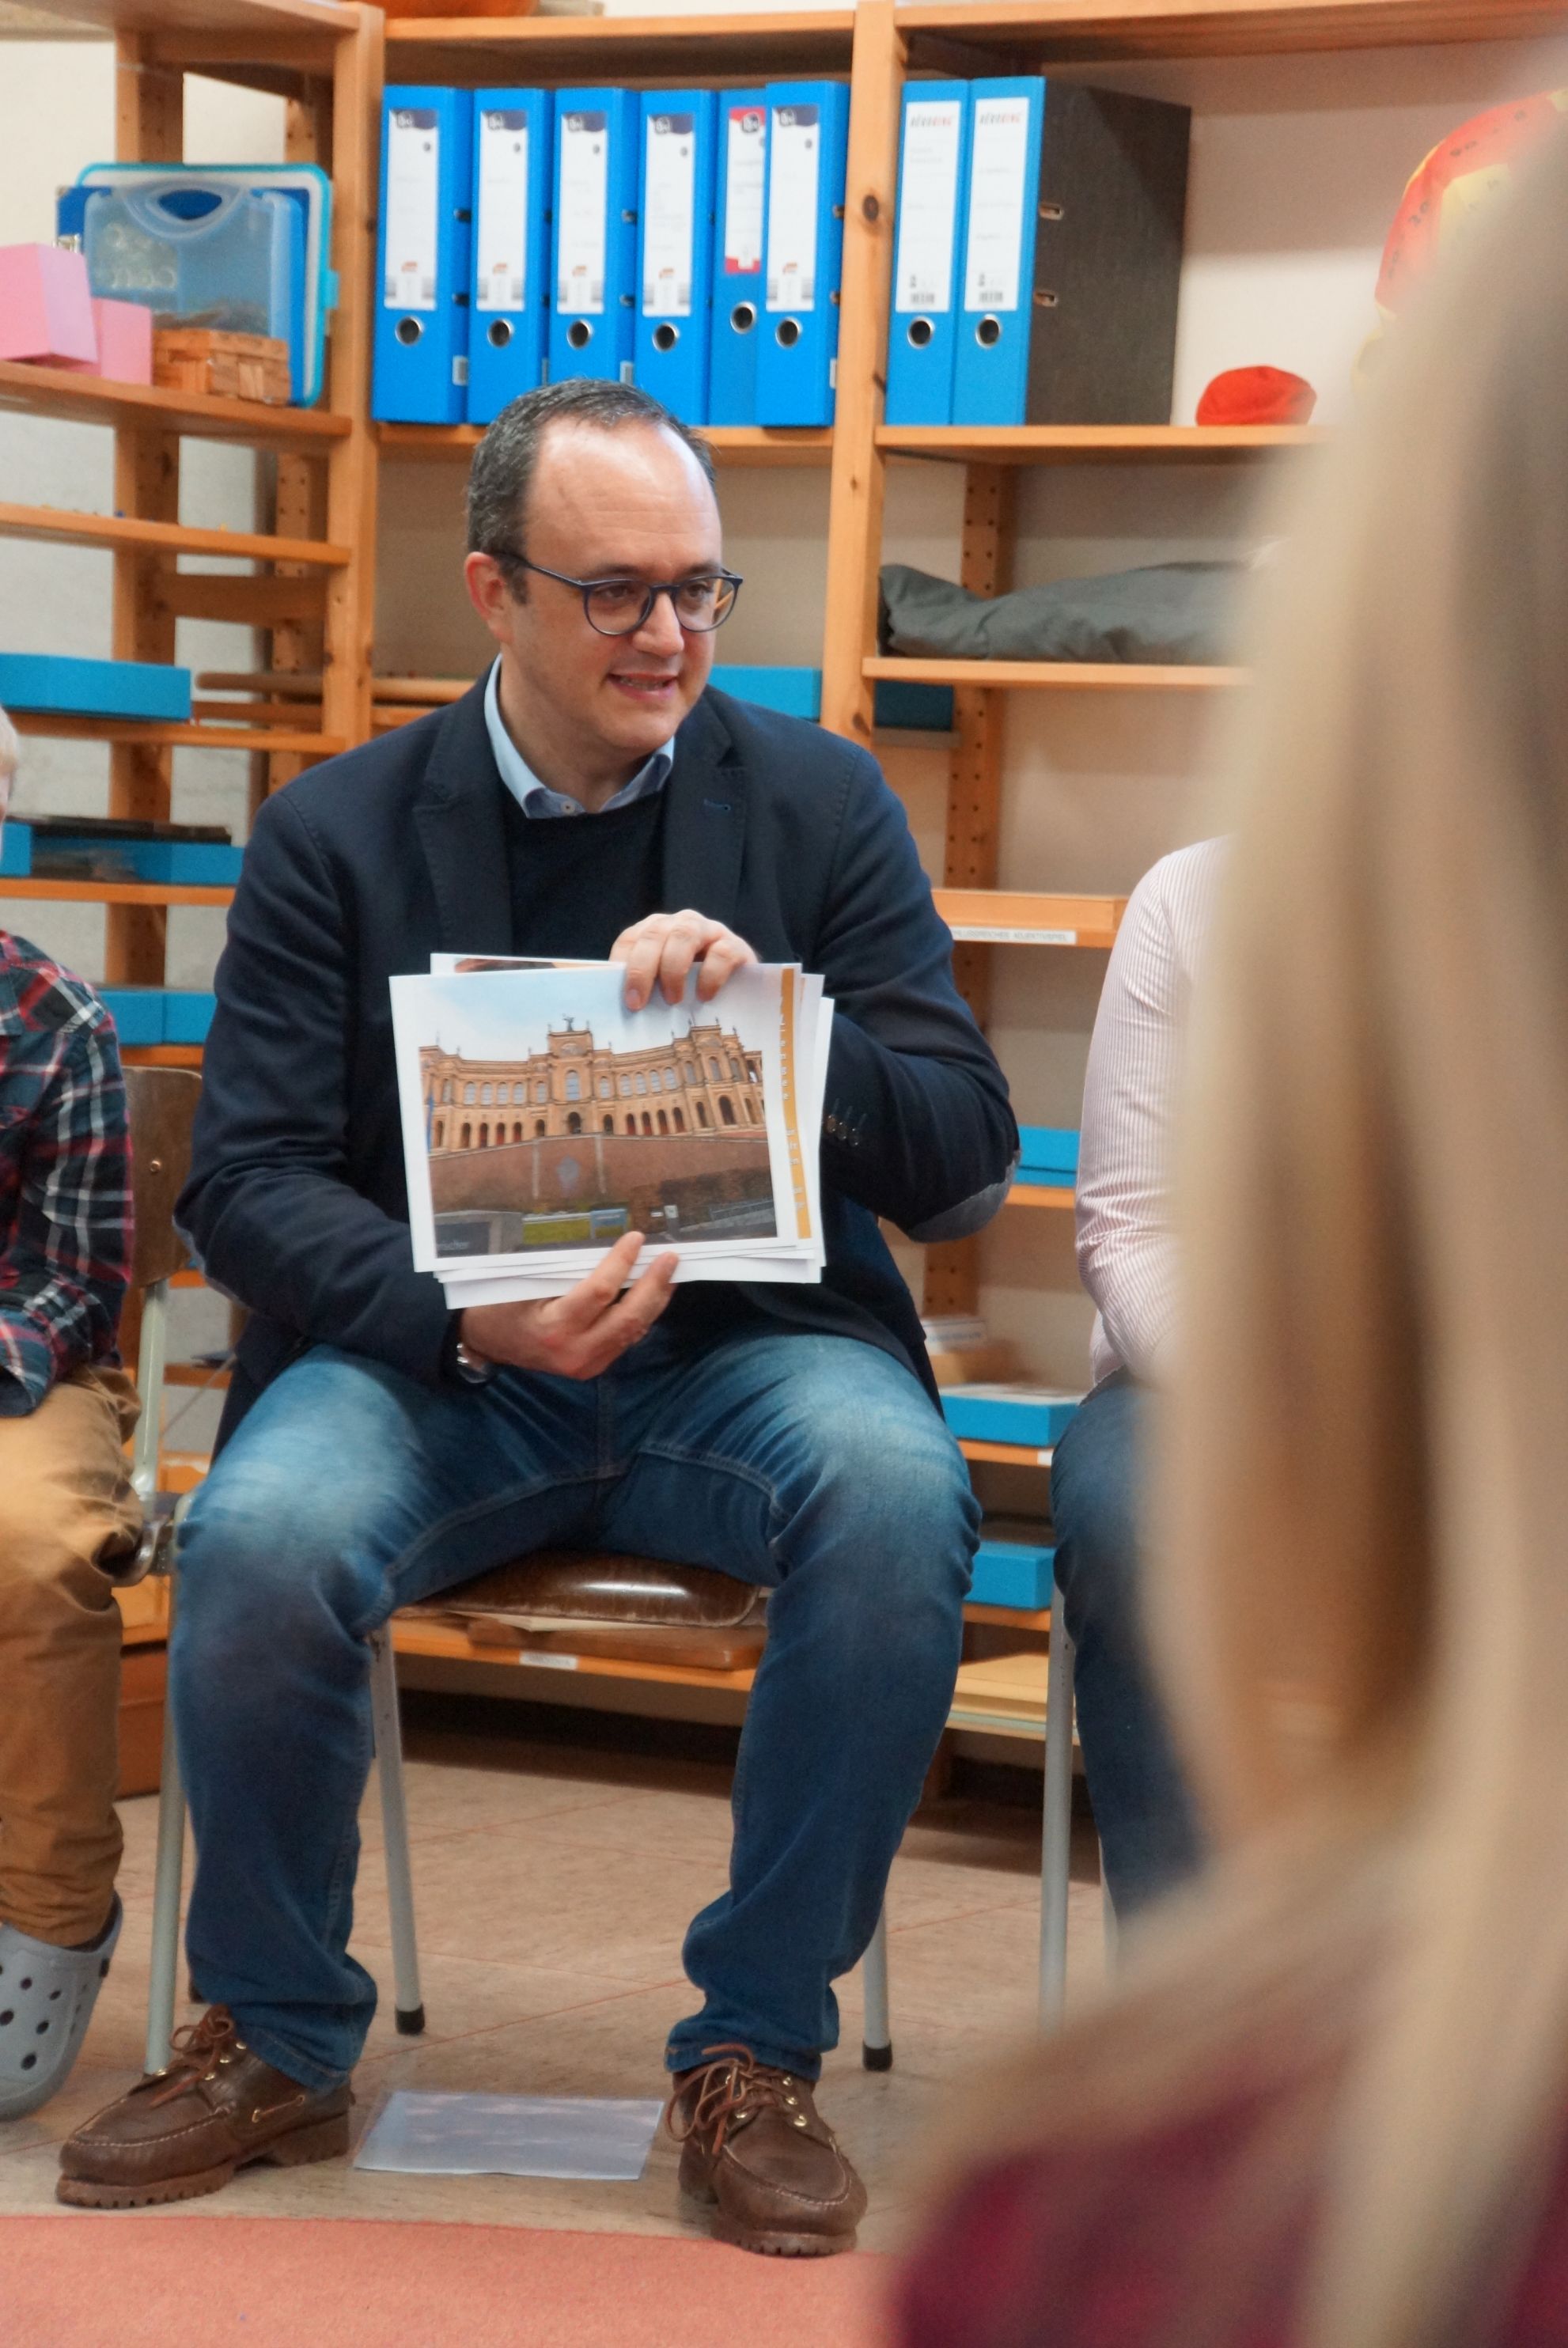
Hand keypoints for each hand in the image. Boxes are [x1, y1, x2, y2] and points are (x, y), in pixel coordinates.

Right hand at [459, 1231, 676, 1380]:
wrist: (485, 1344)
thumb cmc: (499, 1305)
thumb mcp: (523, 1283)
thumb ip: (565, 1271)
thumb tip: (609, 1248)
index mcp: (555, 1328)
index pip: (600, 1292)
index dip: (622, 1263)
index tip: (636, 1238)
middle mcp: (576, 1351)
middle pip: (629, 1317)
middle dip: (654, 1285)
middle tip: (671, 1257)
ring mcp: (587, 1364)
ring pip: (634, 1331)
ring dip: (655, 1301)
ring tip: (670, 1273)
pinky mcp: (593, 1368)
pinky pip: (626, 1340)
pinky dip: (643, 1316)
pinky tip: (653, 1295)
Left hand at [611, 909, 758, 1010]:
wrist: (743, 991)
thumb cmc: (695, 989)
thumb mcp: (666, 985)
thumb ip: (647, 987)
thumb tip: (624, 1008)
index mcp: (656, 930)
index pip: (631, 938)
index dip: (623, 965)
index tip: (624, 997)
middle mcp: (680, 923)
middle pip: (654, 935)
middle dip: (642, 970)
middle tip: (638, 1003)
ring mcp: (709, 930)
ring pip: (684, 935)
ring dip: (673, 969)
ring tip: (673, 1000)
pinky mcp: (735, 944)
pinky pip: (721, 953)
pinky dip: (709, 976)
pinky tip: (704, 996)